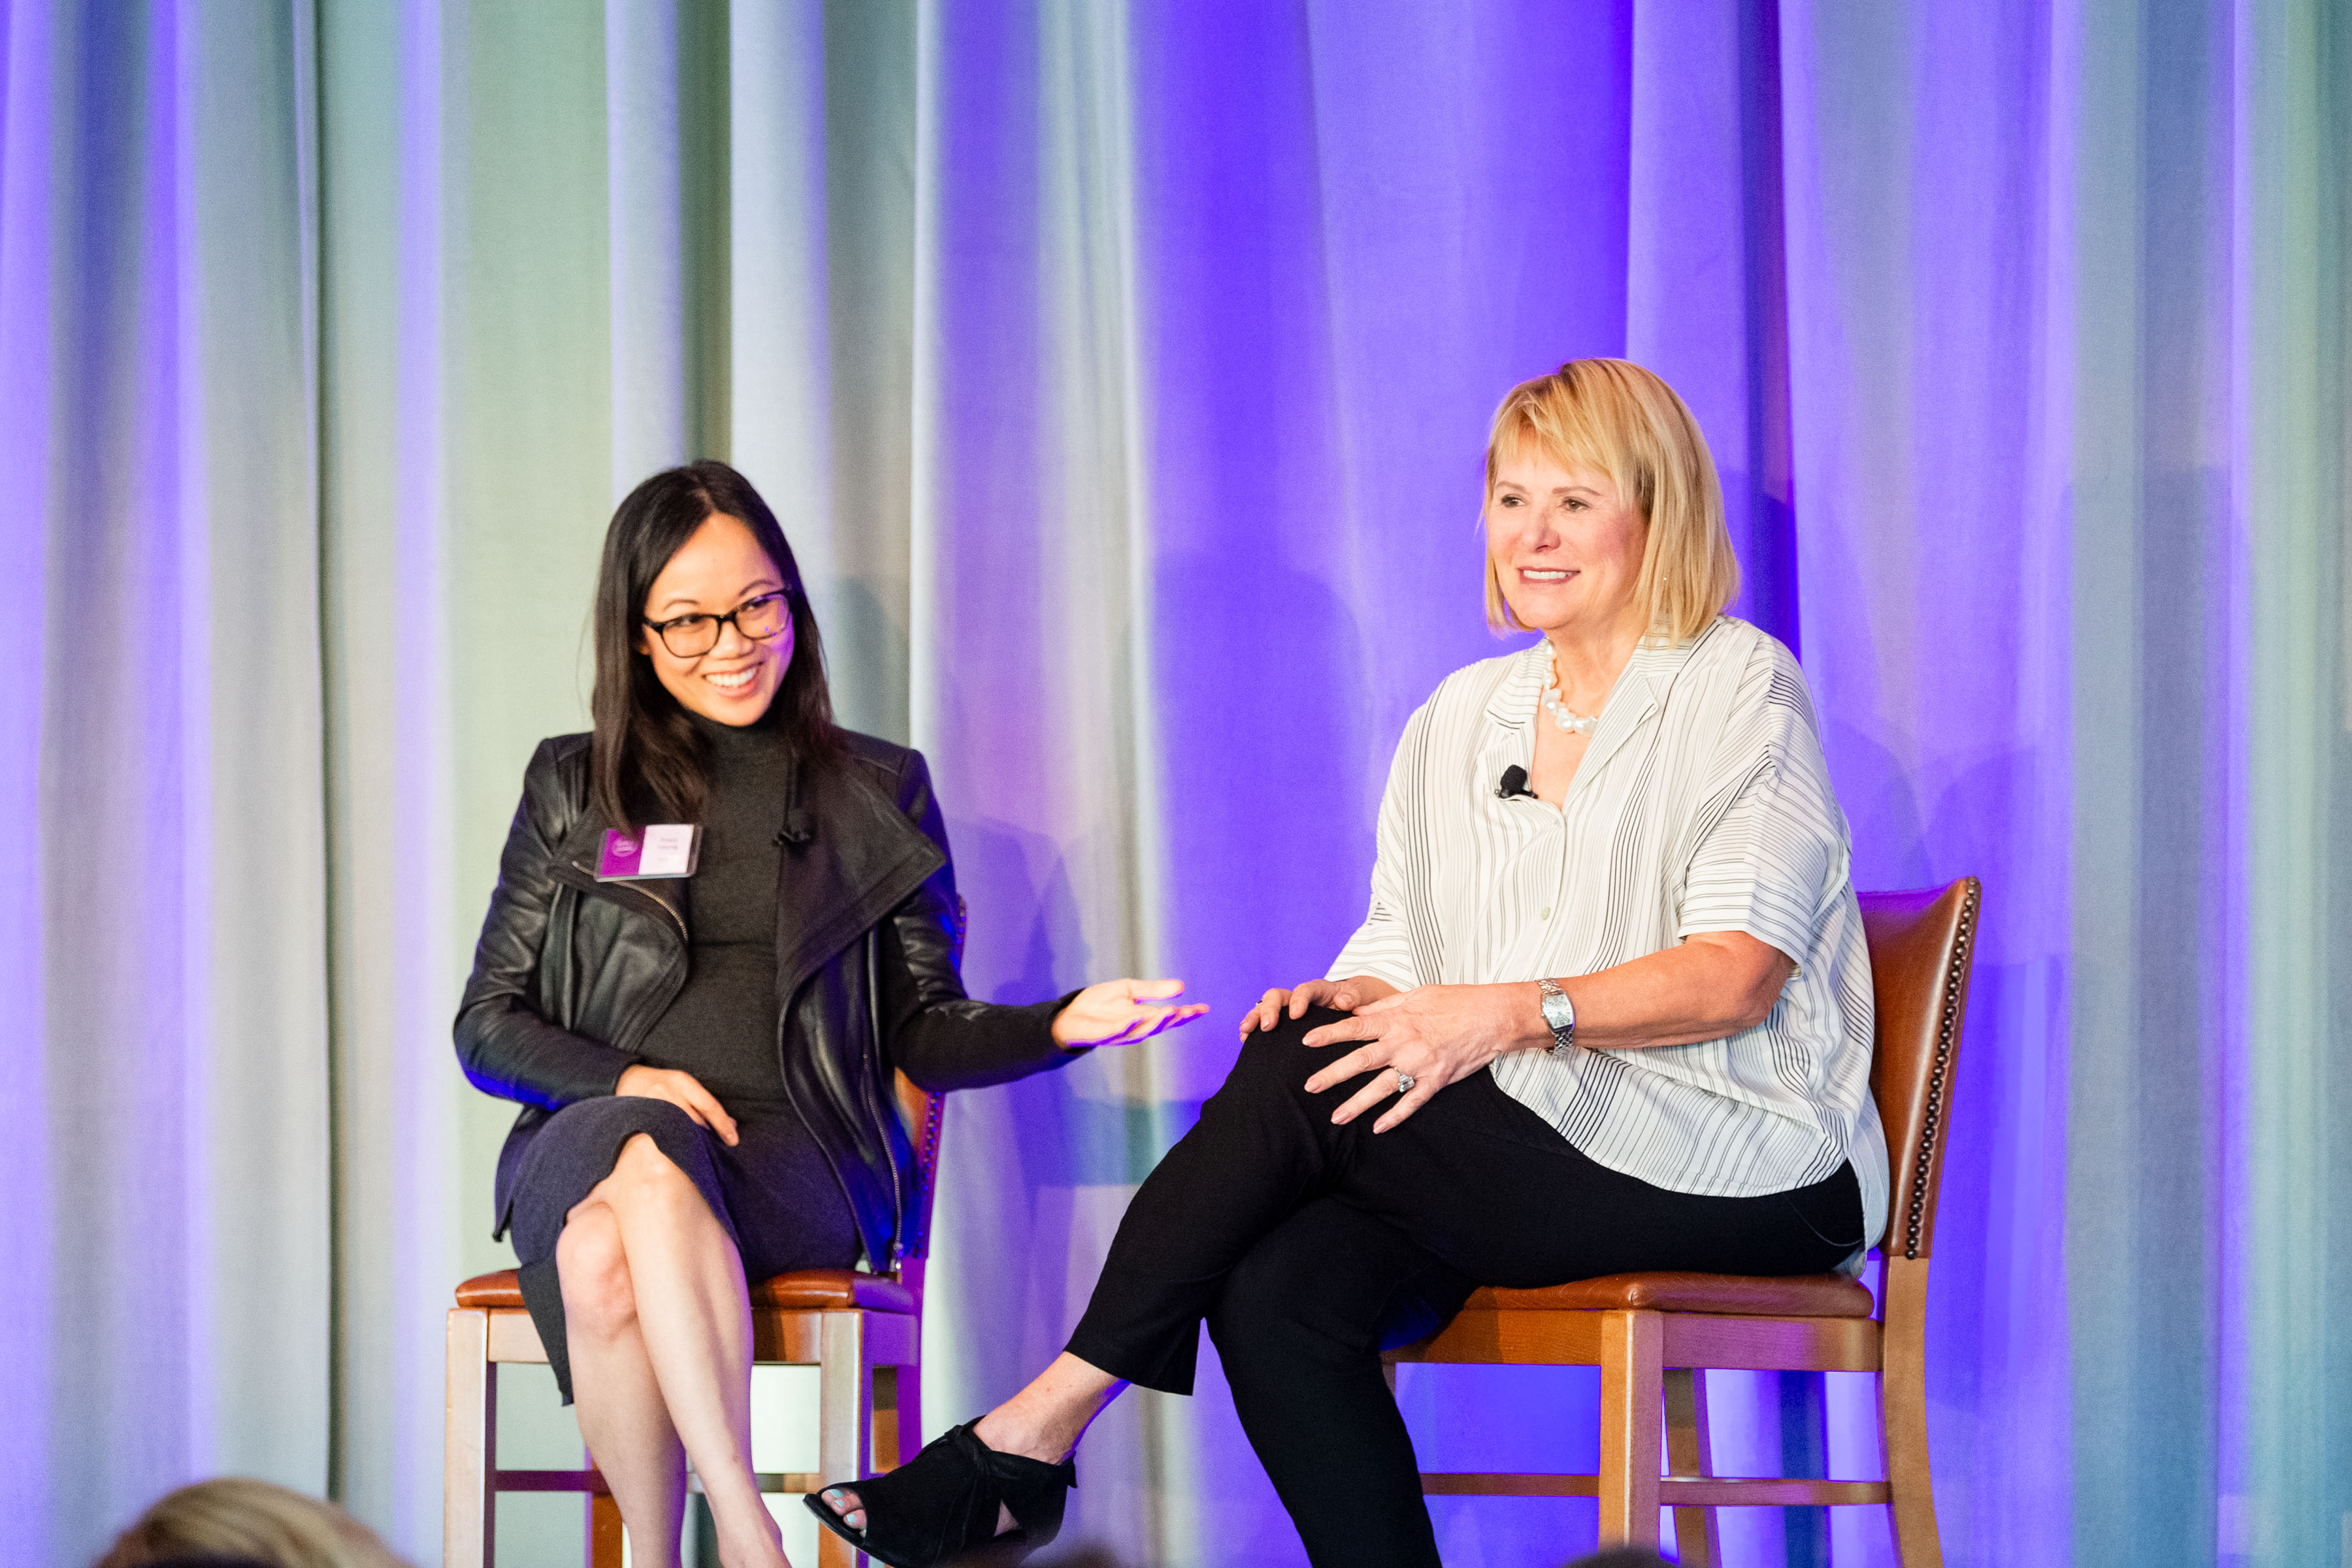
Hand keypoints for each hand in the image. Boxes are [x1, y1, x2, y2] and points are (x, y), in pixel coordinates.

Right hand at [615, 1064, 739, 1145]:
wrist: (627, 1079)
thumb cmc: (662, 1083)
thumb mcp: (684, 1084)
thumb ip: (703, 1102)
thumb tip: (730, 1124)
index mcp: (683, 1082)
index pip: (710, 1106)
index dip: (723, 1125)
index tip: (733, 1140)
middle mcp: (669, 1092)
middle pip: (696, 1121)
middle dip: (709, 1136)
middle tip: (718, 1146)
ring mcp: (654, 1105)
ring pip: (680, 1130)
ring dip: (693, 1142)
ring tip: (700, 1149)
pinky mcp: (643, 1117)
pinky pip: (663, 1135)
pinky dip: (675, 1143)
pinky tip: (680, 1149)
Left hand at [1051, 978, 1210, 1048]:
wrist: (1071, 1014)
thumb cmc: (1100, 1004)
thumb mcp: (1129, 990)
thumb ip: (1153, 990)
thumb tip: (1181, 985)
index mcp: (1145, 1017)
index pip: (1170, 1016)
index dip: (1187, 1014)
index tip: (1204, 1008)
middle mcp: (1137, 1027)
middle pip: (1161, 1025)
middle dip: (1176, 1019)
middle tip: (1190, 1010)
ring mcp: (1121, 1033)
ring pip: (1143, 1030)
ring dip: (1157, 1022)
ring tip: (1171, 1010)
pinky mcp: (1103, 1035)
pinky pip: (1116, 1032)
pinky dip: (1125, 1026)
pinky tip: (1133, 1018)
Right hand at [1239, 975, 1399, 1037]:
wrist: (1361, 1010)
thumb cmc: (1363, 1004)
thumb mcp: (1363, 998)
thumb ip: (1355, 997)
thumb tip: (1343, 1000)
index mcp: (1320, 990)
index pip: (1305, 989)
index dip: (1299, 1000)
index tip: (1296, 1015)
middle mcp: (1301, 998)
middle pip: (1278, 996)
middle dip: (1269, 1009)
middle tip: (1267, 1027)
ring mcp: (1290, 1010)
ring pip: (1267, 1007)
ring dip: (1254, 1017)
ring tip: (1245, 1032)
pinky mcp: (1286, 1024)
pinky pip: (1266, 1022)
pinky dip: (1254, 1029)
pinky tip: (1245, 1040)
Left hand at [1300, 982, 1542, 1133]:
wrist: (1492, 1016)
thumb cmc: (1455, 1001)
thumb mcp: (1416, 995)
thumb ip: (1385, 1005)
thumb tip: (1356, 1012)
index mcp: (1396, 1020)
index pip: (1355, 1028)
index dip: (1329, 1035)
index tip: (1305, 1041)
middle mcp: (1404, 1043)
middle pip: (1361, 1061)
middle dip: (1332, 1074)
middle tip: (1309, 1086)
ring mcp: (1420, 1064)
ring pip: (1382, 1087)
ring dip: (1357, 1103)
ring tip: (1336, 1117)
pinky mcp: (1436, 1081)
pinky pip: (1412, 1102)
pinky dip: (1395, 1117)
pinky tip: (1378, 1128)